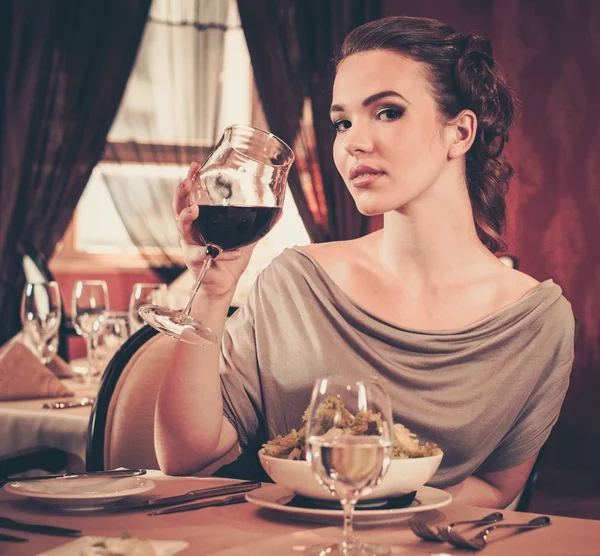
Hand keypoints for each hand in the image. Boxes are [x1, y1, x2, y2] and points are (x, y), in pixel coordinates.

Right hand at [174, 163, 255, 298]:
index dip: (190, 181)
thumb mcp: (247, 239)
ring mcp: (190, 245)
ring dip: (187, 217)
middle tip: (188, 182)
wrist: (225, 285)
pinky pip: (203, 254)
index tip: (195, 166)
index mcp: (200, 221)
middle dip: (182, 193)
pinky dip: (219, 252)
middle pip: (179, 207)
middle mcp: (191, 231)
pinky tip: (231, 251)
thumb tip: (280, 211)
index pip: (191, 197)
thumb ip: (259, 225)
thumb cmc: (231, 261)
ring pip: (182, 227)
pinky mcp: (194, 261)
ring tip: (195, 209)